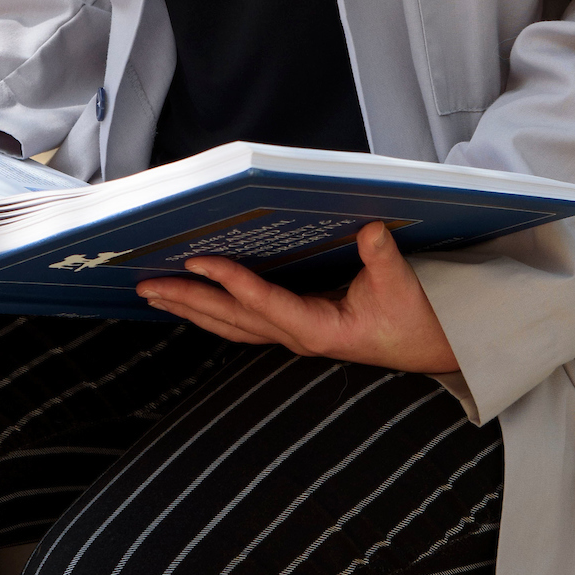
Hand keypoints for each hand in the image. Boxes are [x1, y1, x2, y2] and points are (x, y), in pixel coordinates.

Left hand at [136, 222, 458, 373]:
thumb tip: (368, 228)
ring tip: (155, 293)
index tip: (198, 262)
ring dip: (191, 309)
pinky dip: (212, 311)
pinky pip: (242, 322)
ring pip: (230, 325)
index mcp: (319, 329)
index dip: (230, 282)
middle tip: (147, 285)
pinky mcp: (293, 328)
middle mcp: (297, 336)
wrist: (427, 346)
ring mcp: (292, 335)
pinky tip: (191, 301)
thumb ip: (382, 259)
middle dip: (188, 301)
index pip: (264, 304)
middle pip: (232, 320)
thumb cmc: (414, 319)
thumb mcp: (401, 286)